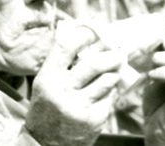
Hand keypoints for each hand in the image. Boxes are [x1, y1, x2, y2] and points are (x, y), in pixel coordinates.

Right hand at [26, 26, 122, 145]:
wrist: (45, 142)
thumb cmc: (46, 106)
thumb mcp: (45, 81)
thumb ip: (59, 60)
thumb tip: (74, 30)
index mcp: (47, 78)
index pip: (66, 47)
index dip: (84, 35)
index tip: (95, 33)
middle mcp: (62, 92)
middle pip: (94, 64)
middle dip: (111, 56)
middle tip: (119, 52)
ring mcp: (79, 107)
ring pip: (107, 81)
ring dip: (114, 73)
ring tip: (114, 70)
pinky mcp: (94, 120)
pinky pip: (110, 98)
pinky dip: (110, 92)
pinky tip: (104, 93)